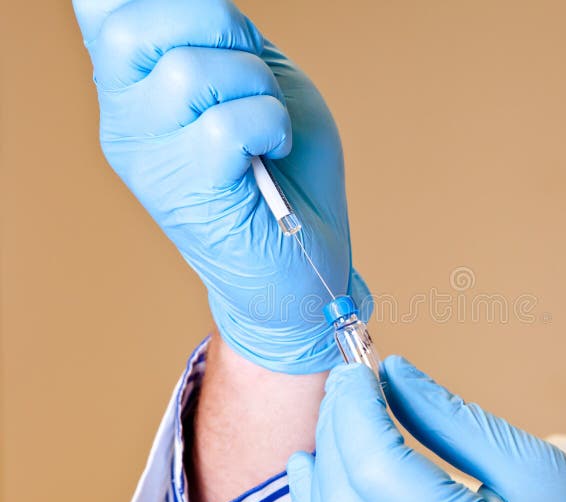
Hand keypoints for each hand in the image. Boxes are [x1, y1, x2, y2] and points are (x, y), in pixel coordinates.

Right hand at [72, 0, 367, 372]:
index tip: (204, 24)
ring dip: (256, 84)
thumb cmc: (286, 167)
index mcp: (135, 86)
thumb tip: (201, 2)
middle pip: (134, 25)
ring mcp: (151, 161)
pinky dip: (270, 124)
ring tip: (271, 123)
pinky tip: (276, 149)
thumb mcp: (256, 81)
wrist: (303, 257)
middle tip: (252, 68)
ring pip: (190, 72)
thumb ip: (223, 39)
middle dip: (214, 21)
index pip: (105, 10)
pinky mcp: (190, 195)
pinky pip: (226, 125)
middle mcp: (126, 121)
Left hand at [287, 357, 565, 501]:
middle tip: (344, 386)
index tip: (354, 370)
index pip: (379, 469)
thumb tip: (391, 373)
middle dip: (335, 433)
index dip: (356, 410)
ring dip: (319, 475)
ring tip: (328, 423)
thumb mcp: (530, 464)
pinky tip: (317, 479)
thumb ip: (450, 419)